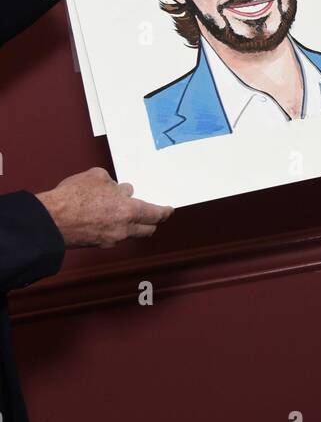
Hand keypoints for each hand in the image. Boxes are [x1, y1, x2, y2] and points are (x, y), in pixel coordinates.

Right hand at [36, 168, 172, 248]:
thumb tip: (118, 190)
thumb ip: (113, 184)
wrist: (50, 220)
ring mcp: (111, 240)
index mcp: (128, 211)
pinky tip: (104, 217)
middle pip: (147, 229)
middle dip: (151, 221)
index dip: (164, 212)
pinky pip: (114, 235)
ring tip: (121, 210)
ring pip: (129, 232)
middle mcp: (124, 229)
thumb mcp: (96, 177)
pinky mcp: (98, 244)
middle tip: (150, 213)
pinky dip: (115, 227)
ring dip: (130, 223)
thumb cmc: (73, 197)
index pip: (155, 215)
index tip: (169, 210)